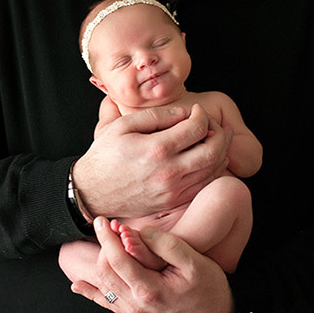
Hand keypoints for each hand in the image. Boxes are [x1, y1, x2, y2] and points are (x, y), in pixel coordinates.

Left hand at [69, 216, 232, 312]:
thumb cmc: (209, 288)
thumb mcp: (194, 262)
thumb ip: (166, 244)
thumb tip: (142, 231)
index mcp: (150, 291)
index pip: (117, 260)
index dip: (107, 237)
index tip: (103, 220)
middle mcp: (137, 305)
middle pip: (106, 271)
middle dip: (103, 246)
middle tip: (107, 226)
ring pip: (104, 285)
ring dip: (100, 261)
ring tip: (103, 240)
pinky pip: (107, 304)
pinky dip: (91, 293)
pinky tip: (78, 285)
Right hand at [73, 104, 230, 217]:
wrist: (92, 191)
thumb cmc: (104, 156)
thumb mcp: (121, 126)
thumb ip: (153, 115)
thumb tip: (183, 113)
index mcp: (156, 149)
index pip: (196, 128)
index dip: (202, 115)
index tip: (196, 111)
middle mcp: (169, 172)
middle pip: (214, 149)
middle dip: (220, 132)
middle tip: (212, 124)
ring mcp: (173, 190)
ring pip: (214, 169)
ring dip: (220, 150)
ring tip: (212, 138)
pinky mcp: (173, 201)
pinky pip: (204, 184)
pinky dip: (212, 169)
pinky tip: (205, 158)